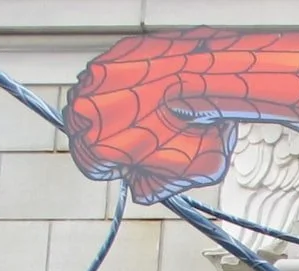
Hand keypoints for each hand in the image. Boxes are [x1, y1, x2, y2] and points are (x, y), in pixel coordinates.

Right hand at [65, 34, 235, 200]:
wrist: (214, 80)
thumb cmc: (199, 126)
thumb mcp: (183, 176)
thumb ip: (152, 187)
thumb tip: (140, 188)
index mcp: (98, 145)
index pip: (89, 164)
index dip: (113, 167)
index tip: (127, 164)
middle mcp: (88, 108)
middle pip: (84, 130)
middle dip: (105, 137)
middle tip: (135, 139)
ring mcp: (99, 77)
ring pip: (92, 99)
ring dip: (110, 108)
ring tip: (144, 112)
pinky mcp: (114, 54)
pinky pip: (111, 73)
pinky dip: (125, 83)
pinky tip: (151, 89)